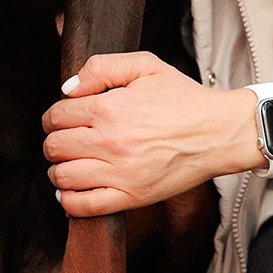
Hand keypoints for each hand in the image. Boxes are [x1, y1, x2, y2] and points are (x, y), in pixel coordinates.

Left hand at [42, 52, 265, 216]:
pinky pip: (83, 206)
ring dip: (58, 170)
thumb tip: (68, 89)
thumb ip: (102, 68)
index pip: (57, 115)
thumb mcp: (146, 66)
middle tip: (65, 139)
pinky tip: (71, 190)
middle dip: (54, 141)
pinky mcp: (131, 197)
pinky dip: (68, 200)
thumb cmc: (184, 98)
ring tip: (69, 162)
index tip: (62, 118)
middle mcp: (110, 142)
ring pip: (62, 177)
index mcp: (111, 108)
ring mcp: (120, 174)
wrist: (219, 133)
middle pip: (54, 147)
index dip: (54, 115)